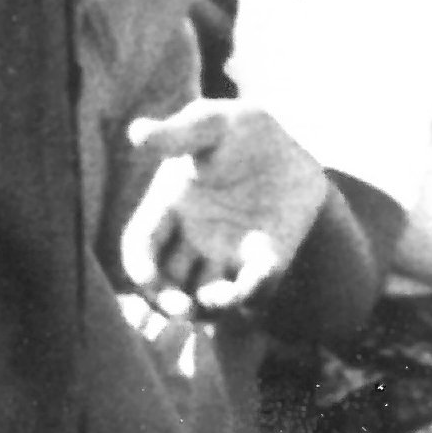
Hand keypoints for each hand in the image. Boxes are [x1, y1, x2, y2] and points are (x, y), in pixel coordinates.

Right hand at [124, 98, 333, 321]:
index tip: (147, 279)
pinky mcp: (265, 260)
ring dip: (208, 307)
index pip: (141, 249)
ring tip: (219, 301)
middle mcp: (190, 238)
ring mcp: (227, 253)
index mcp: (166, 208)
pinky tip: (256, 280)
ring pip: (205, 295)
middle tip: (182, 309)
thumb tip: (137, 134)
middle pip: (167, 283)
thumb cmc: (241, 130)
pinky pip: (254, 288)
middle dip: (168, 302)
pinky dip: (253, 292)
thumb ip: (177, 134)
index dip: (139, 268)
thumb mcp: (210, 123)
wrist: (294, 146)